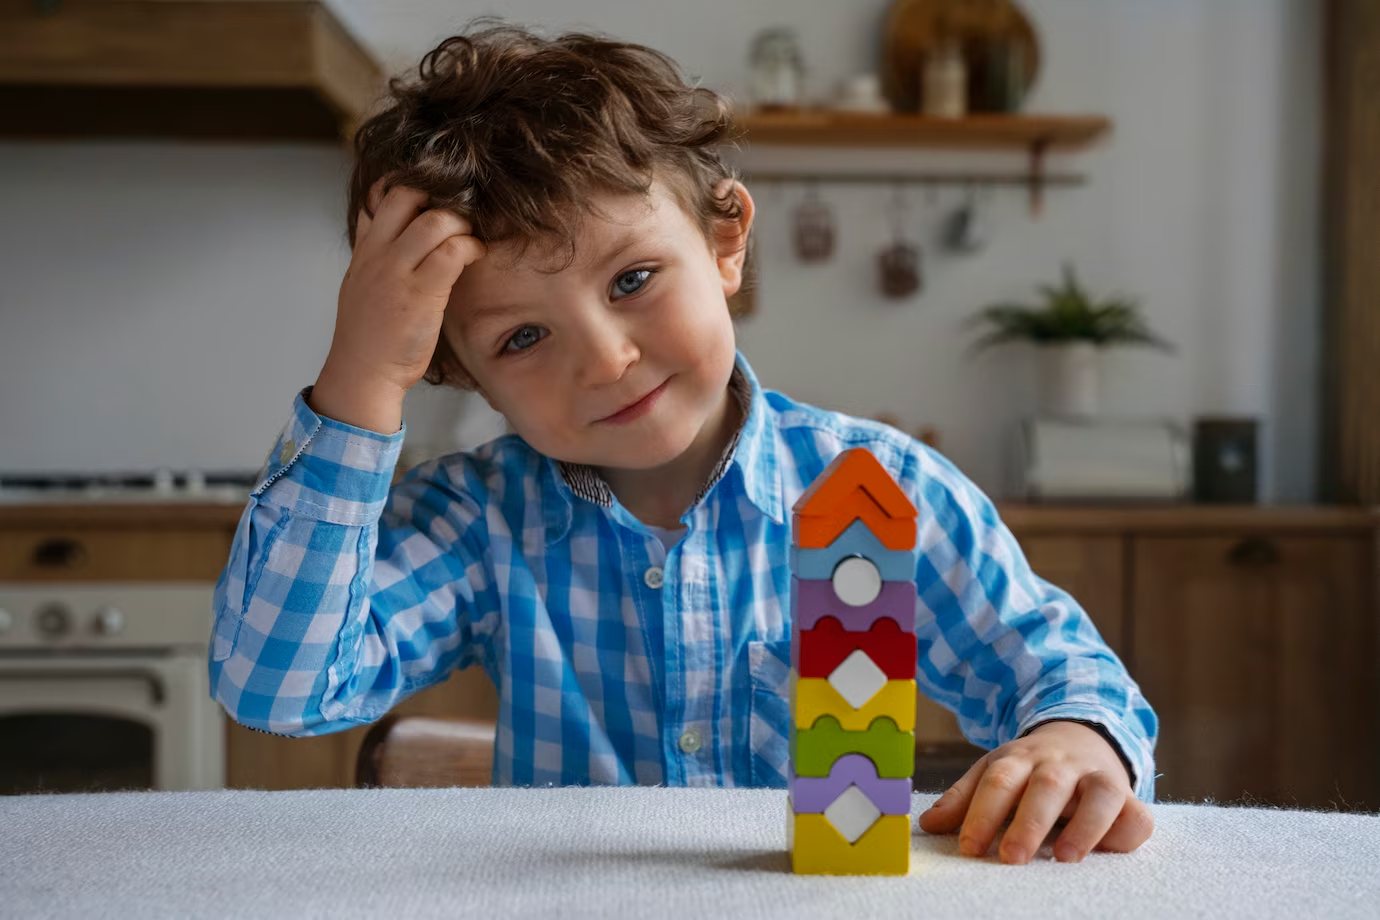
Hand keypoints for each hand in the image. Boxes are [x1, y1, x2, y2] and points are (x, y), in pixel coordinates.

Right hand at [312, 180, 485, 431]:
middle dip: (439, 197)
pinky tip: (476, 255)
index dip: (412, 187)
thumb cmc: (368, 334)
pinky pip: (452, 252)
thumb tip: (388, 226)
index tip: (434, 198)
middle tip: (457, 217)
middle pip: (407, 195)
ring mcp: (398, 272)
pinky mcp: (421, 294)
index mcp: (365, 249)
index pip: (381, 195)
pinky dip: (471, 247)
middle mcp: (378, 254)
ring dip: (462, 223)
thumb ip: (373, 251)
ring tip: (470, 238)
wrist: (363, 372)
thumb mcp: (360, 283)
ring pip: (435, 220)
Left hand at [917, 720, 1153, 864]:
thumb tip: (928, 825)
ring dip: (1084, 826)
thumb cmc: (1029, 769)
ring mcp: (1097, 776)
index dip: (981, 813)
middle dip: (1028, 822)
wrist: (1080, 735)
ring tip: (1063, 858)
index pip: (998, 780)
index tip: (968, 847)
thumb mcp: (996, 772)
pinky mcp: (1127, 795)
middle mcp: (1059, 764)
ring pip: (1099, 794)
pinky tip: (1109, 852)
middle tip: (1010, 857)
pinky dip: (1125, 831)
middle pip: (1046, 786)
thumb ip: (964, 799)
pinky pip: (1136, 813)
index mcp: (1019, 758)